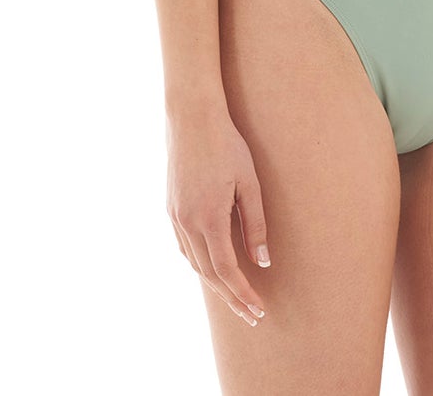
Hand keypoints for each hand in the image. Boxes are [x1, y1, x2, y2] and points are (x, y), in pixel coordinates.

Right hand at [165, 106, 272, 327]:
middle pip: (209, 274)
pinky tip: (212, 266)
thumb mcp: (249, 183)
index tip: (258, 311)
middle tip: (250, 315)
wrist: (192, 118)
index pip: (227, 270)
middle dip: (230, 297)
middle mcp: (187, 222)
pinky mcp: (170, 208)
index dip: (242, 294)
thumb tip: (262, 261)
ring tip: (235, 295)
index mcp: (208, 218)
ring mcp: (175, 216)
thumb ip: (255, 224)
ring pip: (194, 262)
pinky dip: (199, 262)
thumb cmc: (227, 145)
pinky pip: (184, 247)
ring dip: (215, 282)